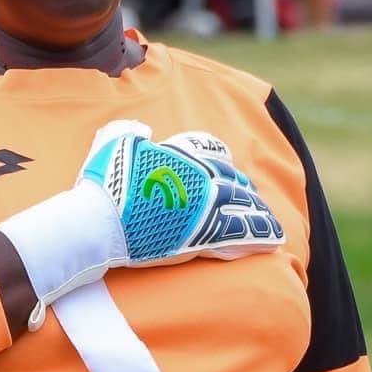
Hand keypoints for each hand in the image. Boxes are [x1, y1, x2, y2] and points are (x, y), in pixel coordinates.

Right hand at [0, 121, 283, 305]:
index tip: (225, 173)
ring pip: (245, 208)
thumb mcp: (112, 142)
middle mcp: (201, 179)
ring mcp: (206, 208)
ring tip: (269, 223)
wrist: (99, 222)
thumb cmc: (103, 184)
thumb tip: (142, 131)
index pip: (214, 153)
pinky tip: (271, 240)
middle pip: (235, 183)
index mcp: (183, 156)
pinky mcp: (205, 237)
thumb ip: (129, 130)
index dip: (220, 163)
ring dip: (259, 215)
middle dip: (245, 192)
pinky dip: (260, 236)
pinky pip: (243, 235)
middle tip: (250, 201)